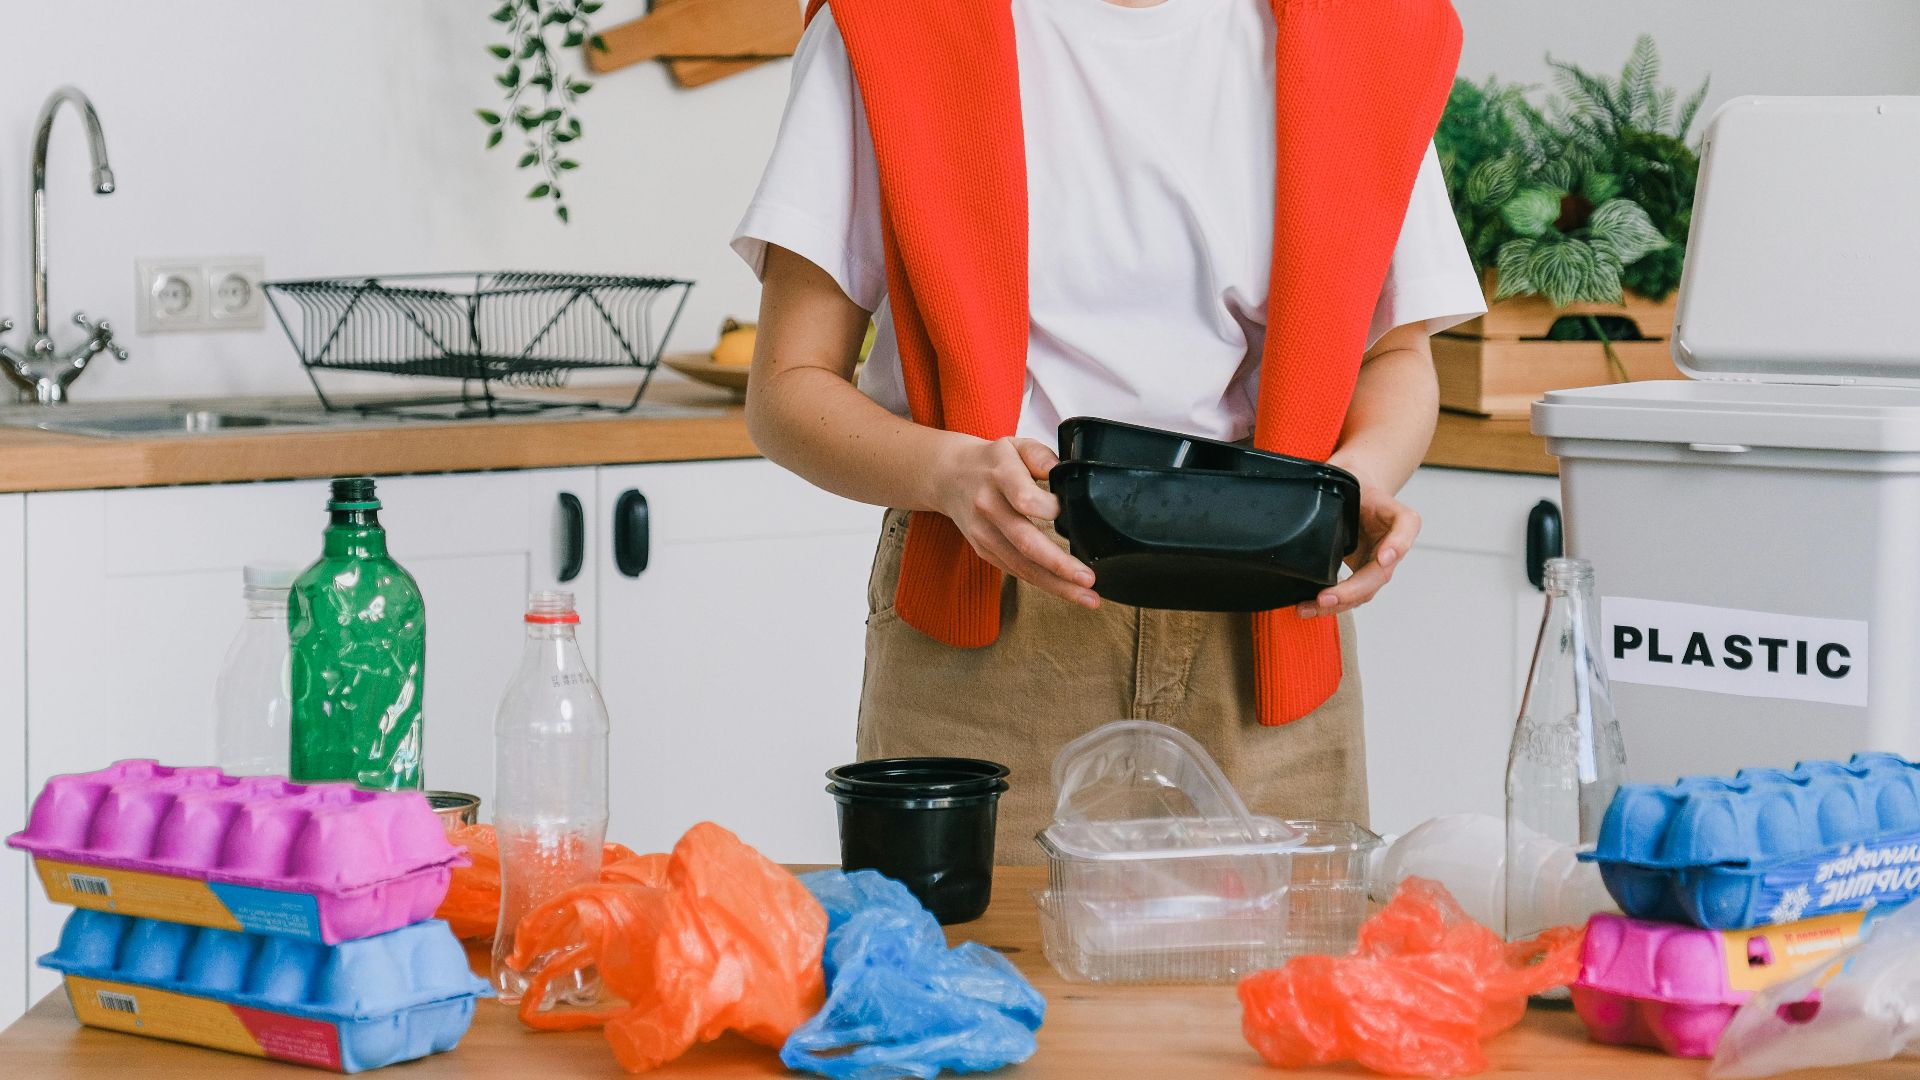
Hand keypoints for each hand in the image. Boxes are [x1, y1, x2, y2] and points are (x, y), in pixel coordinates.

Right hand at [929, 435, 1099, 608]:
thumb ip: (1041, 456)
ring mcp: (983, 533)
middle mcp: (988, 506)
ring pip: (1021, 565)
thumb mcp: (1016, 445)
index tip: (1070, 513)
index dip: (1049, 509)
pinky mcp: (983, 550)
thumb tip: (1064, 473)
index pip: (1024, 498)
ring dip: (1055, 585)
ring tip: (1087, 597)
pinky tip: (1066, 590)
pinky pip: (1015, 570)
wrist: (948, 476)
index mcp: (1000, 475)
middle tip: (1088, 579)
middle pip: (1024, 541)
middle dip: (1059, 564)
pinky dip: (1042, 583)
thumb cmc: (992, 461)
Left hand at [1297, 481, 1418, 618]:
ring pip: (1363, 592)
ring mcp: (1376, 563)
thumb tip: (1343, 522)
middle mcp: (1391, 547)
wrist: (1353, 490)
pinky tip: (1308, 607)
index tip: (1383, 559)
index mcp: (1399, 520)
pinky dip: (1329, 604)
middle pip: (1378, 576)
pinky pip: (1349, 594)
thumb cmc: (1353, 484)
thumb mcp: (1354, 475)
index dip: (1397, 546)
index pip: (1404, 532)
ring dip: (1337, 604)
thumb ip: (1348, 480)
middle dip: (1351, 591)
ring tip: (1307, 608)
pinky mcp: (1359, 573)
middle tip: (1326, 597)